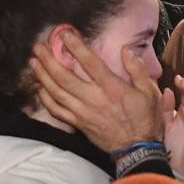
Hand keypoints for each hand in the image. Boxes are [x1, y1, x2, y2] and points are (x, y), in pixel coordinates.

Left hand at [30, 29, 163, 153]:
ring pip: (56, 92)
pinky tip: (39, 88)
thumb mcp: (150, 92)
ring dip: (42, 76)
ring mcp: (83, 112)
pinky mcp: (79, 124)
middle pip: (64, 77)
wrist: (138, 149)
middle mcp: (94, 98)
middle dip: (48, 60)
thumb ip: (137, 69)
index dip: (75, 46)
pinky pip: (57, 110)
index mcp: (112, 87)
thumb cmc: (145, 119)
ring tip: (33, 62)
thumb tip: (126, 50)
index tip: (63, 34)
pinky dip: (45, 99)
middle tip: (37, 47)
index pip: (89, 62)